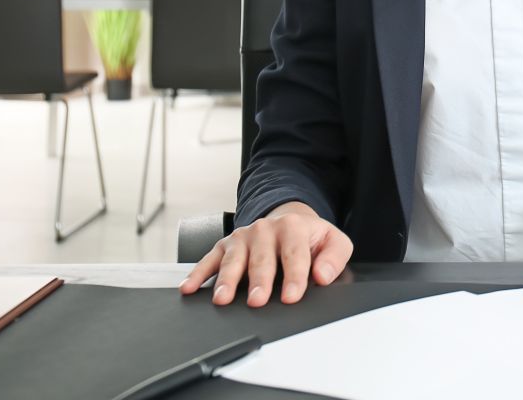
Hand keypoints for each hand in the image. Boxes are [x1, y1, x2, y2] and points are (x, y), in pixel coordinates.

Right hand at [179, 201, 352, 307]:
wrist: (289, 221)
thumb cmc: (310, 239)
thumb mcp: (333, 242)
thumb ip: (334, 258)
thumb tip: (323, 275)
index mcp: (293, 227)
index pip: (294, 254)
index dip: (294, 276)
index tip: (291, 296)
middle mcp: (264, 229)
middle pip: (261, 258)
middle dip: (259, 280)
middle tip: (258, 300)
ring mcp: (242, 237)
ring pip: (233, 260)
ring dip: (227, 280)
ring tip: (223, 299)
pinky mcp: (224, 246)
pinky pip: (209, 260)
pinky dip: (198, 274)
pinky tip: (189, 287)